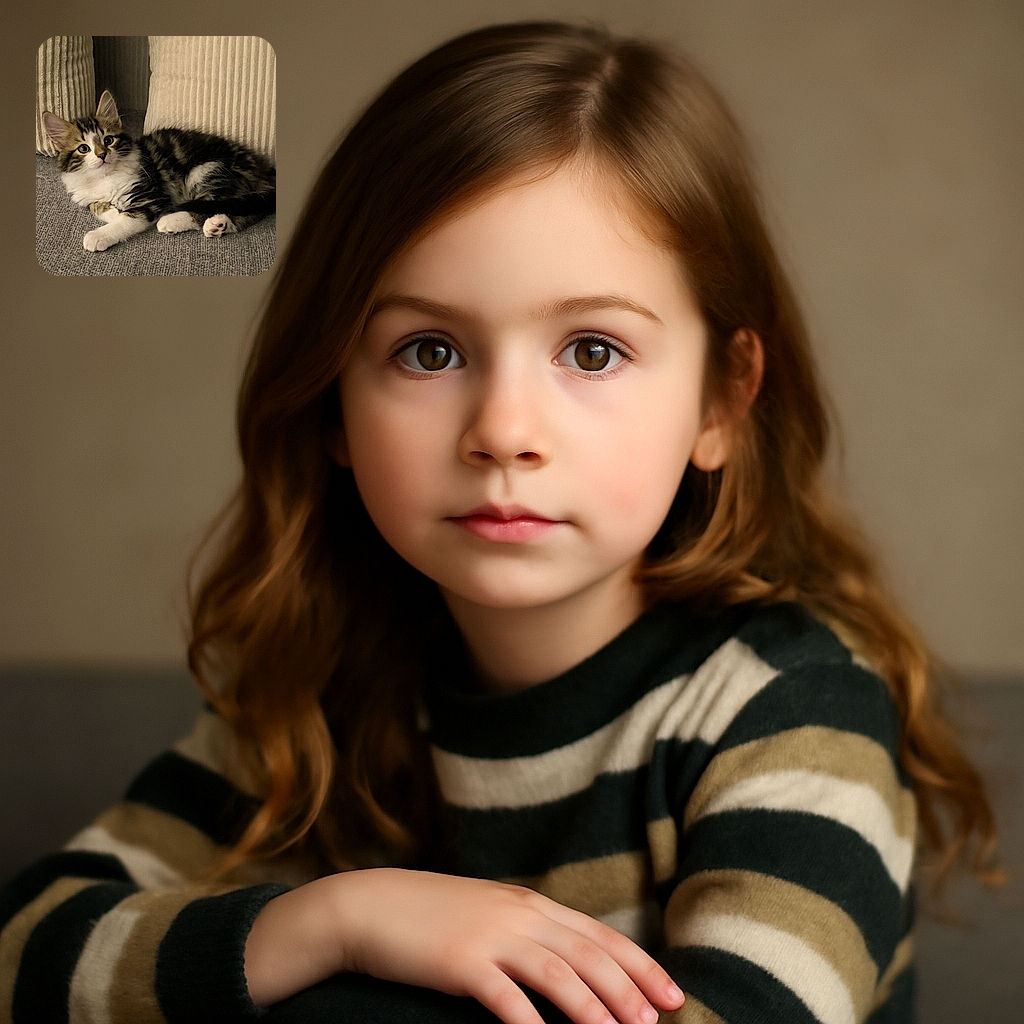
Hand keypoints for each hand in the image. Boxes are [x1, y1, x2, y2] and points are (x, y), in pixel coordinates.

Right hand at [245, 868, 683, 1023]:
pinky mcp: (461, 963)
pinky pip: (507, 998)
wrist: (371, 906)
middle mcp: (519, 915)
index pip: (598, 934)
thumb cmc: (430, 915)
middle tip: (657, 1022)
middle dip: (628, 990)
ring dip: (595, 1008)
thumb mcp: (488, 912)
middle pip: (587, 954)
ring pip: (558, 974)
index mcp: (529, 903)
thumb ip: (526, 929)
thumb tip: (567, 956)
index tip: (671, 993)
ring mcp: (490, 936)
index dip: (639, 965)